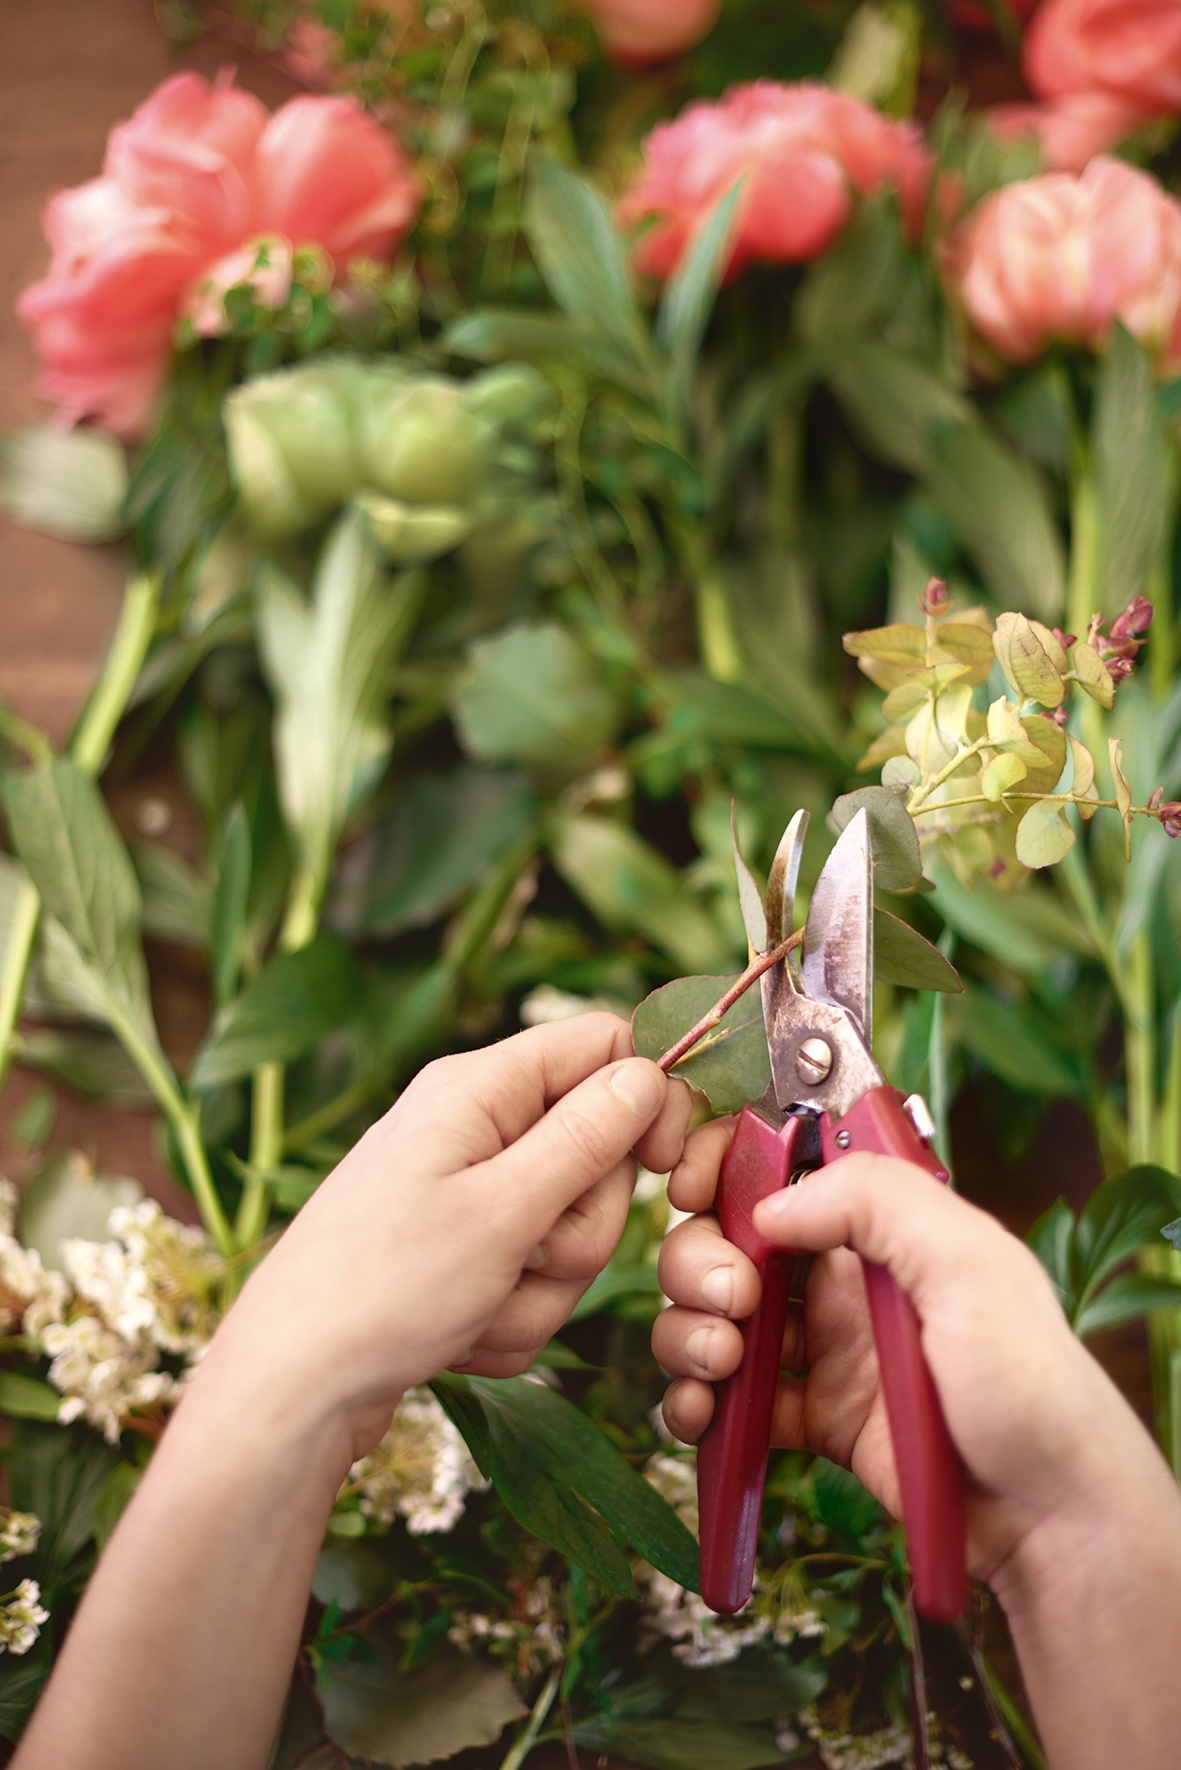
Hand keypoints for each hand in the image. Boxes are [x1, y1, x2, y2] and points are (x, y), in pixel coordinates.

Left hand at [206, 1015, 690, 1464]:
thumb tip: (649, 1072)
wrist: (291, 1388)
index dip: (649, 1100)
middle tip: (525, 1257)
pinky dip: (509, 1317)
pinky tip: (458, 1336)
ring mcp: (465, 1194)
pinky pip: (529, 1279)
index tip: (665, 1169)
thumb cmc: (383, 1289)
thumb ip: (586, 1139)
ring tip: (477, 1307)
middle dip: (580, 1229)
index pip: (603, 1045)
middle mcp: (473, 1129)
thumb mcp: (504, 1210)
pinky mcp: (459, 1254)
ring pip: (568, 1231)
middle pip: (596, 1154)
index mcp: (479, 1089)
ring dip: (542, 1288)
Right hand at [654, 1122, 1160, 1586]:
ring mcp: (824, 1352)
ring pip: (716, 1318)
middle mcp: (843, 1281)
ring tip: (719, 1368)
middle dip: (701, 1264)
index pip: (782, 1167)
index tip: (695, 1192)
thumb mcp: (972, 1264)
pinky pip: (730, 1401)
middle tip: (731, 1304)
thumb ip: (878, 1203)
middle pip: (729, 1242)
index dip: (726, 1169)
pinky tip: (702, 1417)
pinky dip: (698, 1404)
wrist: (1047, 1520)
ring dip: (690, 1334)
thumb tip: (773, 1207)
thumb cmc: (1032, 1386)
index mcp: (882, 1227)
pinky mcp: (812, 1422)